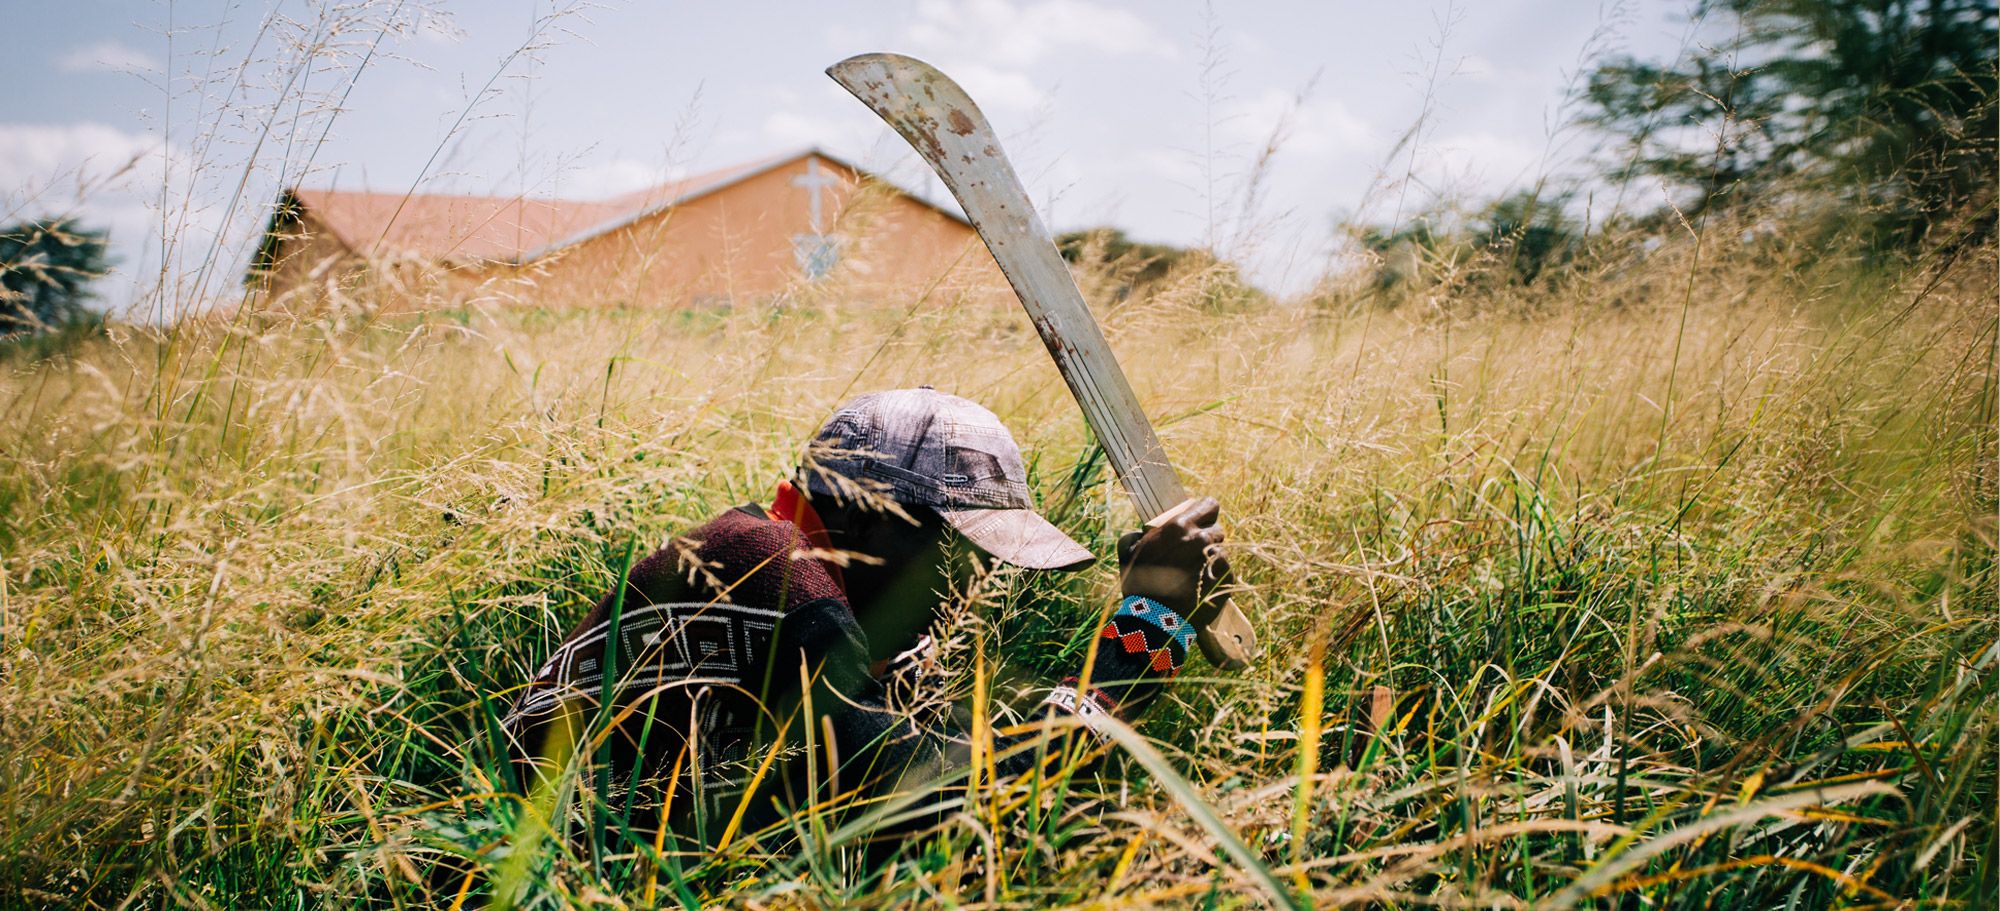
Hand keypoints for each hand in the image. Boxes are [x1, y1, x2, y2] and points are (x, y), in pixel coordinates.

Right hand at [1117, 496, 1232, 627]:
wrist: (1156, 619)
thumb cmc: (1139, 586)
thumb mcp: (1128, 553)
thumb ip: (1135, 535)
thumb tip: (1141, 533)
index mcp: (1180, 526)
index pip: (1209, 504)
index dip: (1206, 512)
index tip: (1201, 521)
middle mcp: (1202, 538)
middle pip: (1217, 529)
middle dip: (1207, 538)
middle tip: (1193, 554)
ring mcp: (1218, 558)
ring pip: (1221, 551)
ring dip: (1211, 559)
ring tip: (1195, 576)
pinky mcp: (1227, 577)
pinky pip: (1225, 571)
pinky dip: (1216, 577)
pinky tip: (1201, 588)